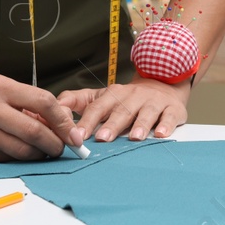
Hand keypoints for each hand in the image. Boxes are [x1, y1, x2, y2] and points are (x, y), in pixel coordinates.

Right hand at [0, 73, 82, 162]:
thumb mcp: (1, 91)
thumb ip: (28, 104)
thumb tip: (63, 124)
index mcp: (0, 87)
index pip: (43, 101)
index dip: (63, 120)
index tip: (73, 133)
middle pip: (34, 131)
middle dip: (55, 144)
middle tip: (61, 149)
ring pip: (21, 150)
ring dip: (39, 155)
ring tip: (43, 153)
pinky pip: (5, 160)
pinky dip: (18, 160)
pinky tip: (20, 155)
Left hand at [58, 78, 189, 142]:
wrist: (162, 85)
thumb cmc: (126, 99)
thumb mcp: (100, 97)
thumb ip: (76, 102)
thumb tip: (53, 108)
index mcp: (113, 95)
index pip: (97, 108)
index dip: (87, 122)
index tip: (77, 137)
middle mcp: (132, 96)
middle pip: (120, 110)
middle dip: (112, 124)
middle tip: (103, 138)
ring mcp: (153, 102)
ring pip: (145, 113)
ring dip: (140, 125)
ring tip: (134, 138)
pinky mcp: (172, 108)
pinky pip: (169, 116)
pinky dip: (166, 125)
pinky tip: (160, 134)